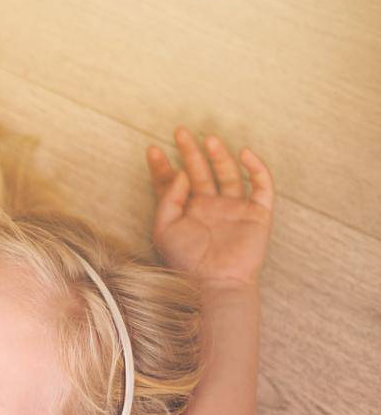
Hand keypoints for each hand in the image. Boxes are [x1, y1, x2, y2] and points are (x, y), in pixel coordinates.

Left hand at [145, 127, 273, 290]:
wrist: (215, 282)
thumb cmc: (186, 261)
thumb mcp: (164, 229)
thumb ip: (168, 199)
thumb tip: (180, 172)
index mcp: (186, 212)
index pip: (174, 183)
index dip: (163, 166)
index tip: (152, 149)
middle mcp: (210, 207)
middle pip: (200, 172)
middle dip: (190, 152)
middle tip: (179, 131)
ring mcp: (234, 208)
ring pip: (229, 174)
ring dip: (219, 156)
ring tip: (207, 139)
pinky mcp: (257, 213)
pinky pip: (262, 186)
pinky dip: (256, 168)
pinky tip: (244, 154)